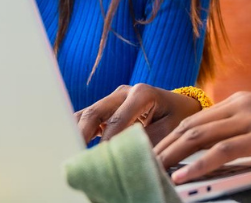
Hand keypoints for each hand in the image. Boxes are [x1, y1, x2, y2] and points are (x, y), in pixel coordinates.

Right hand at [76, 84, 204, 144]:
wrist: (180, 106)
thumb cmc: (177, 117)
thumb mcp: (169, 129)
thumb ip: (148, 141)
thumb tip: (128, 155)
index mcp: (142, 93)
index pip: (117, 120)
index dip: (107, 141)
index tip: (100, 157)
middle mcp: (124, 92)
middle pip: (95, 112)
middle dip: (82, 134)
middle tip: (75, 154)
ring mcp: (113, 98)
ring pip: (87, 113)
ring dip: (77, 132)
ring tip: (70, 150)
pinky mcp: (107, 108)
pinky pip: (88, 117)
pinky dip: (80, 130)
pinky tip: (74, 145)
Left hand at [155, 92, 250, 183]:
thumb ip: (241, 131)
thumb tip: (214, 153)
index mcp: (238, 101)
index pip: (193, 119)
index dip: (168, 137)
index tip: (151, 153)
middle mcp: (240, 105)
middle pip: (189, 125)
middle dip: (162, 146)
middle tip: (141, 163)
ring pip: (200, 135)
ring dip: (172, 155)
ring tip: (153, 169)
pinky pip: (223, 150)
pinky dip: (199, 163)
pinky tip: (184, 174)